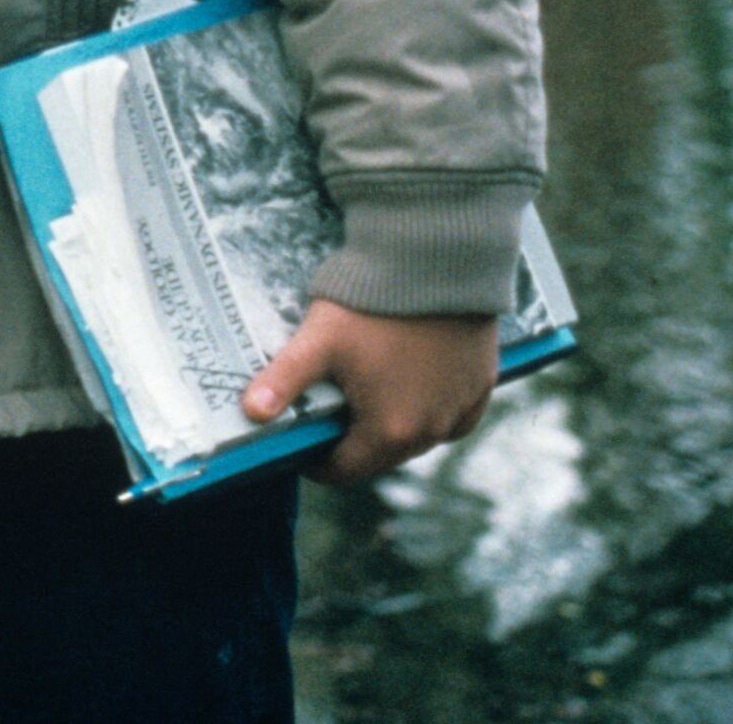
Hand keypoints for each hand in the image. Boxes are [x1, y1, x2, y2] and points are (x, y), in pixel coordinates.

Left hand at [242, 298, 497, 483]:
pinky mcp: (482, 386)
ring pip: (418, 435)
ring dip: (392, 423)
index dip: (316, 460)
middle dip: (352, 440)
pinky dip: (428, 405)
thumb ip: (283, 380)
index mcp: (391, 432)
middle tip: (330, 406)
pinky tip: (408, 379)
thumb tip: (250, 414)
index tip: (301, 439)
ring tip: (366, 388)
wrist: (436, 262)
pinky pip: (450, 413)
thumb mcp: (317, 341)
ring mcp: (462, 409)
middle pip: (381, 455)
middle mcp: (433, 432)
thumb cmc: (371, 305)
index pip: (344, 470)